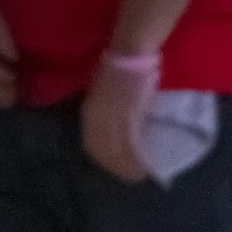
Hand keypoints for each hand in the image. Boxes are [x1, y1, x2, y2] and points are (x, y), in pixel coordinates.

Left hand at [80, 54, 156, 182]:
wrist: (130, 55)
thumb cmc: (122, 69)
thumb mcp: (108, 94)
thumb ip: (110, 111)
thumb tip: (121, 127)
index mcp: (90, 112)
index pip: (92, 145)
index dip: (104, 160)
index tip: (116, 168)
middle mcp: (95, 119)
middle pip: (102, 153)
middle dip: (116, 168)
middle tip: (131, 176)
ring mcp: (110, 119)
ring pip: (115, 153)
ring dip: (126, 168)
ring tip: (139, 175)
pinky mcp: (126, 118)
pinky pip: (128, 146)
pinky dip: (134, 160)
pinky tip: (142, 168)